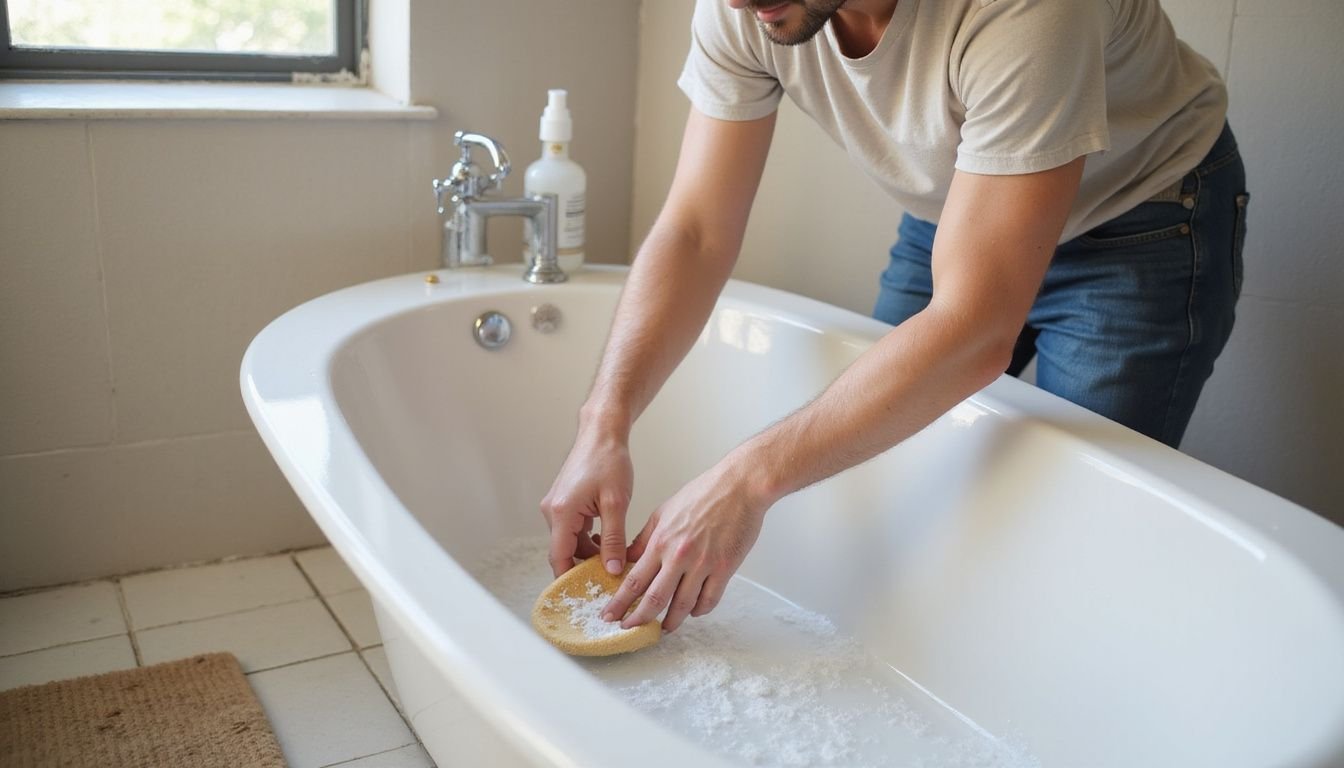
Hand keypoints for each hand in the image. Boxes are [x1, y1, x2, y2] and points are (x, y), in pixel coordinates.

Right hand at [540, 424, 633, 577]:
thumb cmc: (608, 460)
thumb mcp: (616, 504)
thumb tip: (612, 569)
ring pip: (570, 542)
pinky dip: (587, 539)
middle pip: (564, 552)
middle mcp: (553, 512)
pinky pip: (572, 530)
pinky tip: (607, 539)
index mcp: (562, 513)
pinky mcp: (564, 502)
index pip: (560, 559)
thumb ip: (613, 539)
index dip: (570, 580)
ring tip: (613, 559)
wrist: (602, 433)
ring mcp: (556, 506)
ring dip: (589, 553)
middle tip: (608, 580)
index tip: (585, 595)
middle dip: (584, 567)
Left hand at [603, 456, 769, 633]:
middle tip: (629, 629)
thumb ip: (645, 538)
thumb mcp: (664, 511)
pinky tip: (693, 611)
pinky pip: (709, 600)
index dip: (620, 602)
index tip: (610, 615)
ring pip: (683, 605)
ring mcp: (703, 564)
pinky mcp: (725, 569)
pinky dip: (699, 611)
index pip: (634, 580)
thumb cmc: (703, 494)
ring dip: (671, 621)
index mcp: (661, 541)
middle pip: (654, 599)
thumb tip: (628, 558)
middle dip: (638, 619)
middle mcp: (679, 556)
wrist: (739, 487)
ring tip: (664, 628)